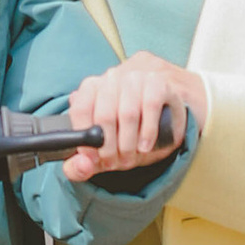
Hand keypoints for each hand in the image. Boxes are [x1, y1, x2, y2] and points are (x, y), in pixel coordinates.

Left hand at [63, 55, 205, 178]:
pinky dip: (148, 131)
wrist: (163, 119)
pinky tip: (145, 146)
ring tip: (131, 158)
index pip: (81, 109)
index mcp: (91, 87)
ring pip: (127, 113)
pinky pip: (151, 106)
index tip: (91, 159)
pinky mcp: (158, 83)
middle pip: (104, 115)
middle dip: (109, 148)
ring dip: (128, 143)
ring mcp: (136, 78)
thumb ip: (81, 164)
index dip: (85, 138)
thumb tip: (82, 166)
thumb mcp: (102, 152)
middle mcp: (112, 78)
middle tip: (114, 163)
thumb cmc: (128, 135)